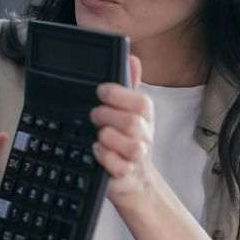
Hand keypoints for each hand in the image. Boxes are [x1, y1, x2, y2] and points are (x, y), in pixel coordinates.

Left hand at [89, 55, 161, 208]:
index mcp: (145, 117)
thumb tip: (132, 58)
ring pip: (130, 145)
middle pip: (133, 122)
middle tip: (95, 116)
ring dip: (108, 138)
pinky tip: (97, 151)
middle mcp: (144, 136)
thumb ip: (129, 86)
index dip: (118, 94)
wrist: (134, 181)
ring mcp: (137, 157)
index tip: (100, 91)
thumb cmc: (128, 141)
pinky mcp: (127, 176)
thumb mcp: (129, 112)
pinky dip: (104, 157)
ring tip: (99, 136)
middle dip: (107, 116)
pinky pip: (119, 166)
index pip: (141, 102)